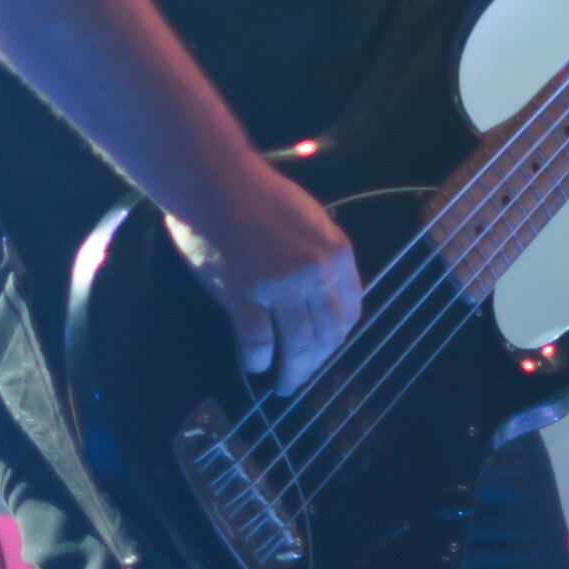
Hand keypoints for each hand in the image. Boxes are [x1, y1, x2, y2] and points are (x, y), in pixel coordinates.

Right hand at [167, 161, 361, 392]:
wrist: (218, 183)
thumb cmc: (259, 195)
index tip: (327, 347)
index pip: (351, 310)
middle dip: (318, 362)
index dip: (339, 336)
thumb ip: (322, 256)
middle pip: (328, 334)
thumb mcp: (311, 219)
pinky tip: (255, 366)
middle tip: (304, 376)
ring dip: (293, 372)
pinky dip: (258, 360)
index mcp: (336, 253)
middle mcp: (315, 273)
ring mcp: (281, 286)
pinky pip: (258, 341)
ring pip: (298, 345)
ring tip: (285, 385)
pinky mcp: (246, 294)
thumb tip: (323, 293)